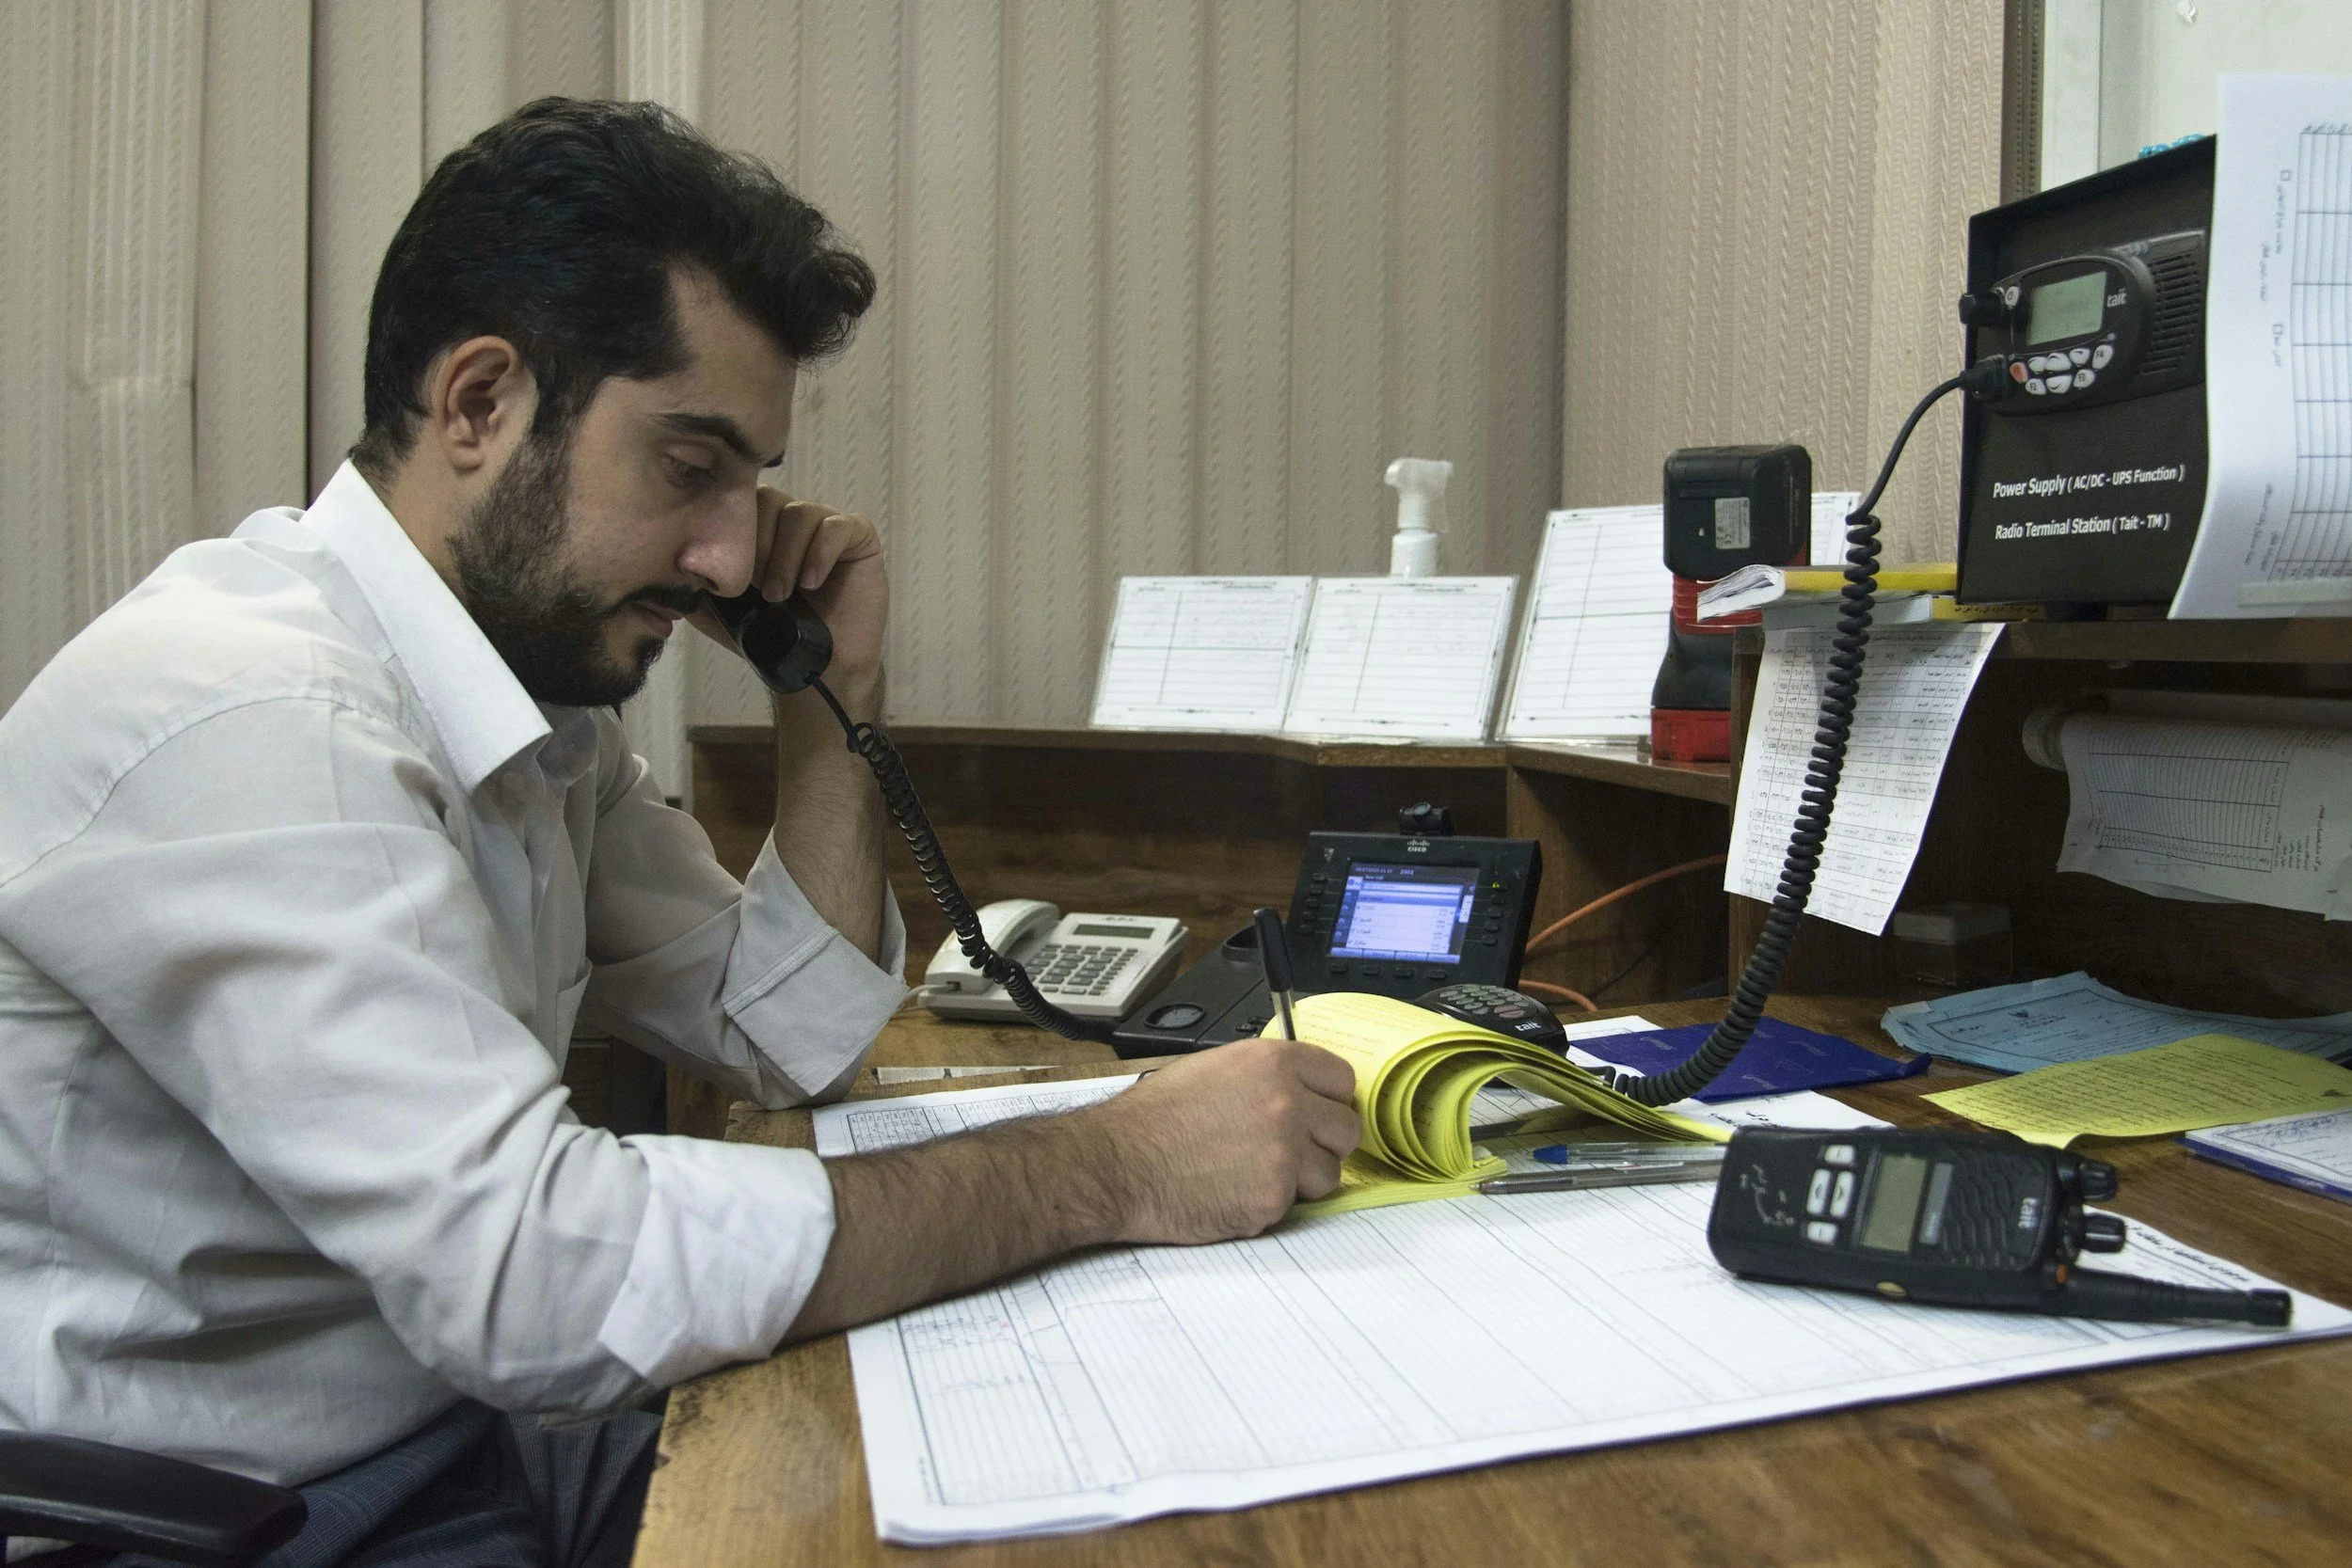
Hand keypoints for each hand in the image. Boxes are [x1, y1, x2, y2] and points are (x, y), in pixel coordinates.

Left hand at [689, 487, 886, 682]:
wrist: (815, 671)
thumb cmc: (769, 637)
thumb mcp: (715, 607)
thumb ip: (690, 580)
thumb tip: (661, 558)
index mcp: (758, 528)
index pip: (738, 500)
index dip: (732, 531)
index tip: (729, 574)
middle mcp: (790, 519)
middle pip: (768, 499)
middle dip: (757, 543)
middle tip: (755, 585)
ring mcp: (825, 525)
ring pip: (800, 513)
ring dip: (785, 556)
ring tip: (780, 595)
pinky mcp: (858, 537)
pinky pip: (837, 526)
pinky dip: (819, 553)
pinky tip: (810, 582)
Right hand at [1087, 1038, 1361, 1243]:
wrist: (1118, 1165)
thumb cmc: (1153, 1118)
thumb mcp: (1213, 1069)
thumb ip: (1265, 1076)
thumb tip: (1301, 1088)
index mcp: (1273, 1063)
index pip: (1342, 1080)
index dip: (1328, 1099)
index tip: (1317, 1112)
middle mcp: (1287, 1103)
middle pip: (1345, 1128)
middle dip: (1322, 1141)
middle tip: (1290, 1150)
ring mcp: (1284, 1153)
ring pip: (1330, 1172)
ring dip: (1303, 1178)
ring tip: (1256, 1173)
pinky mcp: (1273, 1199)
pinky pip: (1295, 1205)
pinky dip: (1270, 1203)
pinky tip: (1234, 1192)